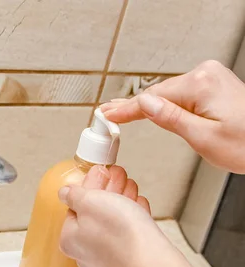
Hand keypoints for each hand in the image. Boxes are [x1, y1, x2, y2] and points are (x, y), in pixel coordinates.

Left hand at [58, 165, 173, 266]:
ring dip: (121, 201)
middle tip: (117, 175)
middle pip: (94, 215)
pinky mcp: (129, 261)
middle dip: (107, 192)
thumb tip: (65, 193)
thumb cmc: (119, 232)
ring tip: (130, 187)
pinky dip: (133, 218)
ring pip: (112, 223)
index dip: (89, 187)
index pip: (75, 207)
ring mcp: (108, 259)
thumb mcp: (89, 201)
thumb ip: (73, 195)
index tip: (101, 173)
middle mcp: (85, 253)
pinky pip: (127, 235)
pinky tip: (139, 205)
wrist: (151, 260)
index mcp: (69, 239)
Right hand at [100, 60, 244, 173]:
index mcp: (201, 85)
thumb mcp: (203, 138)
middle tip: (106, 113)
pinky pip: (181, 93)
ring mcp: (211, 78)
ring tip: (120, 111)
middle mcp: (206, 75)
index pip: (152, 99)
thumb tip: (145, 105)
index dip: (126, 110)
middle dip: (132, 106)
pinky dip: (164, 103)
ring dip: (146, 106)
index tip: (106, 115)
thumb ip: (171, 119)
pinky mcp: (214, 84)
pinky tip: (148, 106)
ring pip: (168, 94)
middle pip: (159, 94)